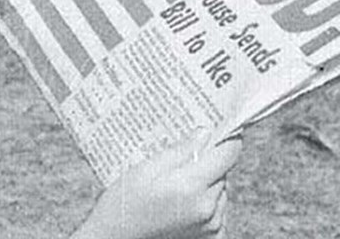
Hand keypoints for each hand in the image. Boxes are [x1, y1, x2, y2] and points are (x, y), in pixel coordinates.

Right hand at [71, 132, 241, 238]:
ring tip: (175, 182)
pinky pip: (217, 210)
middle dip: (208, 160)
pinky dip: (206, 201)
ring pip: (220, 190)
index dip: (227, 136)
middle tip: (182, 156)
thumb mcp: (145, 169)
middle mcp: (208, 209)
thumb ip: (179, 151)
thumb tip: (204, 133)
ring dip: (207, 181)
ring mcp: (211, 227)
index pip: (228, 153)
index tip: (221, 125)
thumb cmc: (124, 204)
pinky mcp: (211, 238)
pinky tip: (182, 201)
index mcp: (191, 187)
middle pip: (223, 171)